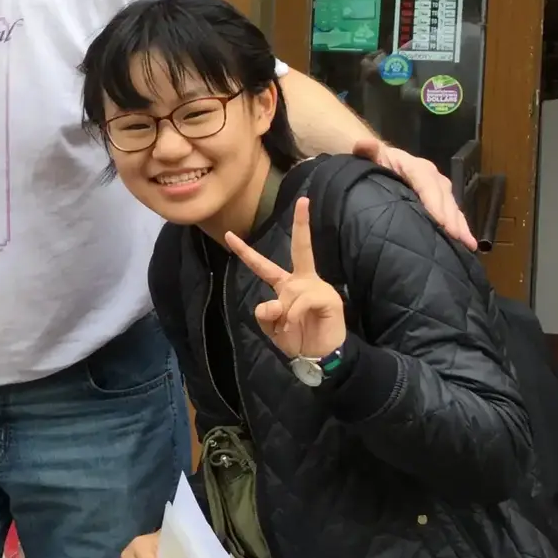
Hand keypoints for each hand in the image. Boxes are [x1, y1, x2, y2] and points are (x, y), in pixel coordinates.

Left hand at [224, 198, 348, 359]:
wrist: (318, 357)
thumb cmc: (296, 339)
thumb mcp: (272, 326)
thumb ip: (266, 313)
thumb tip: (274, 302)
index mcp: (286, 285)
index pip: (262, 266)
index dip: (245, 251)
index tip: (229, 235)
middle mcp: (302, 281)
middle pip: (301, 248)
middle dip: (302, 224)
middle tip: (304, 200)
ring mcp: (317, 287)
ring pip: (289, 293)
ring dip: (284, 315)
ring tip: (291, 328)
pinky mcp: (328, 299)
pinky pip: (302, 302)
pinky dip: (294, 317)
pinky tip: (299, 325)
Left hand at [354, 136, 475, 245]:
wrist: (380, 158)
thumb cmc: (374, 160)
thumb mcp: (369, 153)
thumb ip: (365, 150)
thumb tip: (364, 145)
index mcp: (414, 166)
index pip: (426, 183)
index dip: (434, 202)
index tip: (440, 222)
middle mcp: (431, 176)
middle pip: (443, 197)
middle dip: (450, 218)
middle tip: (456, 238)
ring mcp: (437, 188)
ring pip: (451, 206)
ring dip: (460, 225)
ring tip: (467, 244)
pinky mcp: (439, 199)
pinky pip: (452, 213)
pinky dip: (460, 227)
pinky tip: (467, 244)